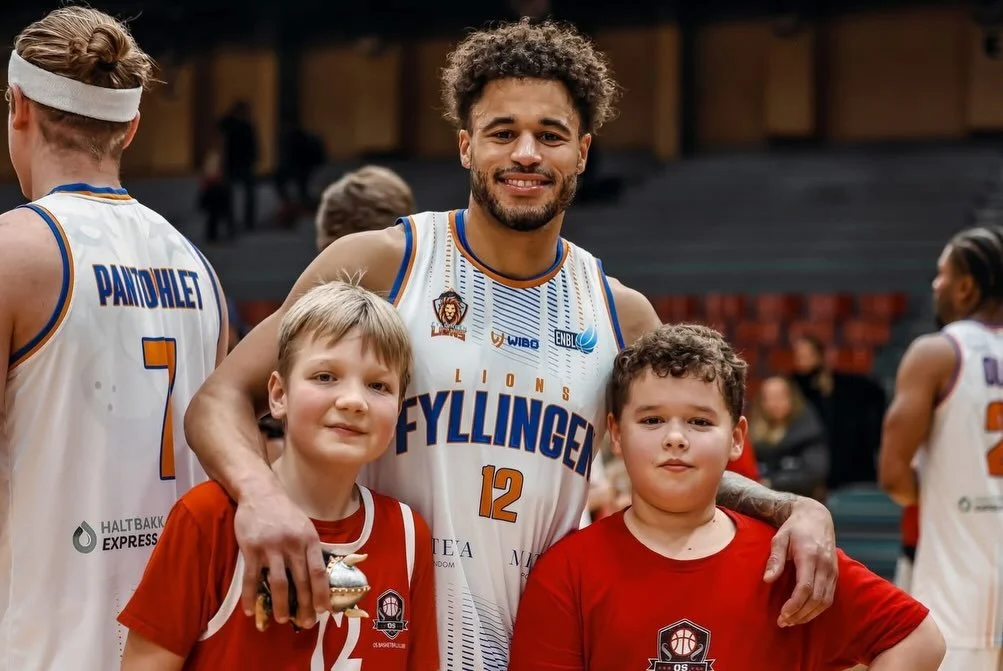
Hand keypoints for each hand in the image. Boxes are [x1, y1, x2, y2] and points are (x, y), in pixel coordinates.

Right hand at [234, 483, 329, 628]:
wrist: (260, 492)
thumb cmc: (285, 512)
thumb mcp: (306, 526)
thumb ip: (312, 549)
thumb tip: (322, 576)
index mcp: (310, 539)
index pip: (319, 572)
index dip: (321, 593)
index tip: (324, 611)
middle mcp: (293, 544)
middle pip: (301, 581)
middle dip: (304, 606)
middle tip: (305, 623)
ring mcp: (271, 547)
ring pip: (279, 583)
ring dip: (281, 605)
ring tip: (282, 619)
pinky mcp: (251, 548)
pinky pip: (251, 578)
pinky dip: (251, 597)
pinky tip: (250, 611)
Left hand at [763, 496, 836, 626]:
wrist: (816, 517)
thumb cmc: (793, 528)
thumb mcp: (779, 538)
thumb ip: (775, 559)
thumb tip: (767, 580)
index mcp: (809, 556)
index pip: (805, 588)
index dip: (794, 605)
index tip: (781, 615)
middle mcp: (824, 565)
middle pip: (816, 599)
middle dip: (800, 614)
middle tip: (783, 622)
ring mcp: (832, 570)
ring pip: (825, 601)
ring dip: (809, 615)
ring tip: (792, 621)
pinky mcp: (836, 574)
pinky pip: (829, 597)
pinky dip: (818, 609)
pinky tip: (804, 613)